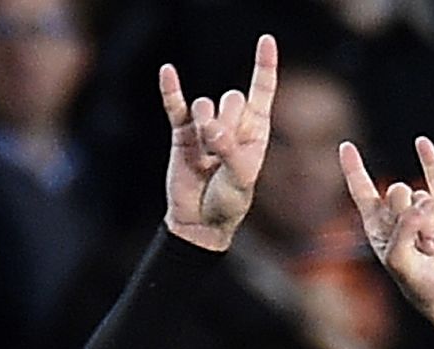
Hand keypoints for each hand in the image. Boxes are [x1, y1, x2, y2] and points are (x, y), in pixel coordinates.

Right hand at [161, 34, 277, 251]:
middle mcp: (232, 125)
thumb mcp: (240, 179)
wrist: (200, 223)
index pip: (262, 91)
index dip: (264, 66)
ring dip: (206, 127)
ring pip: (206, 104)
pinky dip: (172, 90)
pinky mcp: (182, 133)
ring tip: (206, 157)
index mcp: (256, 131)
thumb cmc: (229, 203)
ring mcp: (205, 127)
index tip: (265, 39)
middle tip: (222, 153)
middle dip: (228, 122)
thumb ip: (229, 150)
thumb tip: (209, 126)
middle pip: (231, 98)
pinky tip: (168, 71)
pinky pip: (176, 106)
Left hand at [340, 136, 433, 330]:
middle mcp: (397, 216)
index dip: (354, 169)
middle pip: (395, 191)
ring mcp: (421, 210)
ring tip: (432, 249)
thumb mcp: (400, 261)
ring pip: (418, 195)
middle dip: (407, 217)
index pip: (362, 192)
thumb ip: (403, 229)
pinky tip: (421, 142)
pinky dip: (430, 160)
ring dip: (426, 225)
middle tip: (419, 247)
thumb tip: (422, 203)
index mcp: (378, 229)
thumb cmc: (422, 285)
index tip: (347, 146)